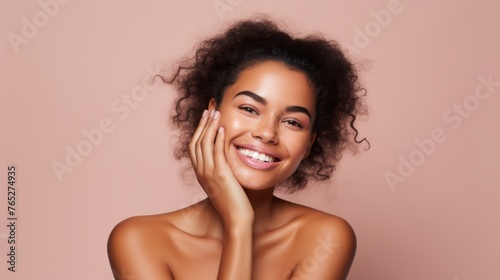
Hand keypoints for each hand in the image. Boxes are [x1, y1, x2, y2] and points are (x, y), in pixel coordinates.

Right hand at [189, 110, 253, 226]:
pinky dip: (218, 139)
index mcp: (200, 173)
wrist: (236, 219)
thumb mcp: (223, 184)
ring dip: (210, 126)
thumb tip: (226, 158)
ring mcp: (209, 173)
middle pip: (196, 141)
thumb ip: (221, 170)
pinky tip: (222, 128)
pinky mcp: (220, 175)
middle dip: (203, 123)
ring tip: (215, 112)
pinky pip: (216, 153)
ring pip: (205, 144)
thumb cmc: (233, 203)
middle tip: (209, 108)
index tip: (206, 116)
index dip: (199, 129)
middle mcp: (201, 172)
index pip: (194, 146)